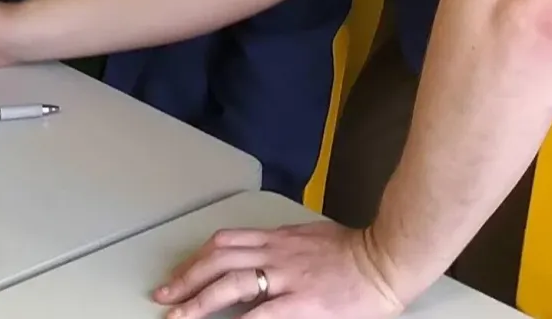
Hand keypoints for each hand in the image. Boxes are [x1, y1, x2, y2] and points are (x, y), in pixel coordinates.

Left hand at [154, 222, 404, 318]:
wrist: (388, 259)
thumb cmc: (356, 253)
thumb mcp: (311, 241)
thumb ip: (282, 251)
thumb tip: (260, 266)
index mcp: (278, 239)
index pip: (225, 242)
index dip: (196, 259)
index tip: (179, 275)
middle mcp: (276, 253)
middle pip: (218, 258)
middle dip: (186, 278)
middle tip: (164, 296)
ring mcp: (288, 277)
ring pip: (231, 282)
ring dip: (199, 300)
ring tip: (178, 316)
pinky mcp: (303, 302)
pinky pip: (261, 314)